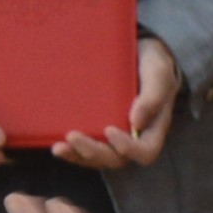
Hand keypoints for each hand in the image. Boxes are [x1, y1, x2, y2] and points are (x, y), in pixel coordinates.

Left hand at [54, 36, 185, 171]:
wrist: (138, 53)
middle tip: (72, 137)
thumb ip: (153, 97)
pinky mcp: (95, 127)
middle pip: (115, 159)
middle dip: (93, 152)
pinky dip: (70, 149)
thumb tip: (136, 123)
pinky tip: (54, 142)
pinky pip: (84, 146)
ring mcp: (112, 135)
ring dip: (77, 155)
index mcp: (152, 128)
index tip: (109, 130)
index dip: (128, 148)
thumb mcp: (158, 74)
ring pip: (97, 157)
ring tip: (58, 147)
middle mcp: (132, 137)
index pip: (145, 152)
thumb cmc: (152, 65)